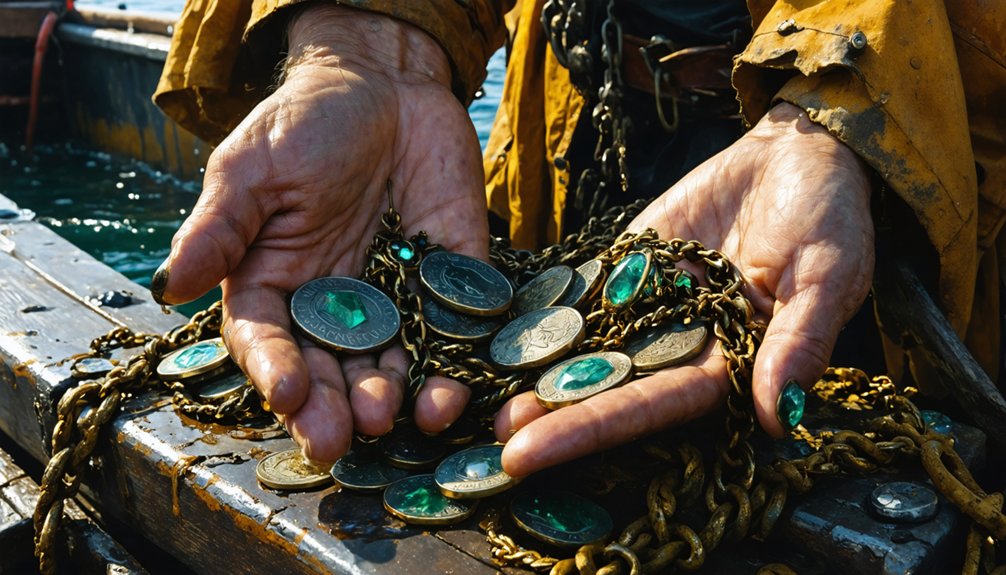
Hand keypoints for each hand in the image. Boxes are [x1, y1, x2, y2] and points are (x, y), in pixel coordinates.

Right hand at [152, 6, 486, 461]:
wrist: (385, 86)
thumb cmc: (305, 122)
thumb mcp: (252, 168)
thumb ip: (219, 229)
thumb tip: (169, 287)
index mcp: (275, 283)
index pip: (267, 340)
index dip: (274, 369)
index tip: (287, 390)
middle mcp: (334, 304)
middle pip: (328, 369)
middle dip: (331, 406)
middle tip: (336, 440)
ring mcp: (394, 298)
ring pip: (389, 363)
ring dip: (389, 396)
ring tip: (386, 417)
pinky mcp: (450, 283)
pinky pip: (452, 333)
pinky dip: (452, 368)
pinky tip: (448, 396)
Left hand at [496, 102, 873, 475]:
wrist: (799, 154)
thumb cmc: (831, 217)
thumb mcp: (826, 276)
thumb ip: (798, 342)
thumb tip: (780, 415)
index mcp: (727, 364)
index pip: (653, 407)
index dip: (592, 430)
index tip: (532, 453)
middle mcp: (680, 344)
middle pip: (606, 385)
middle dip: (548, 412)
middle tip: (487, 436)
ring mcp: (649, 303)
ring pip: (584, 342)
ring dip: (534, 366)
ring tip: (475, 390)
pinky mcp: (629, 264)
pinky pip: (580, 289)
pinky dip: (538, 308)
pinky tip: (490, 326)